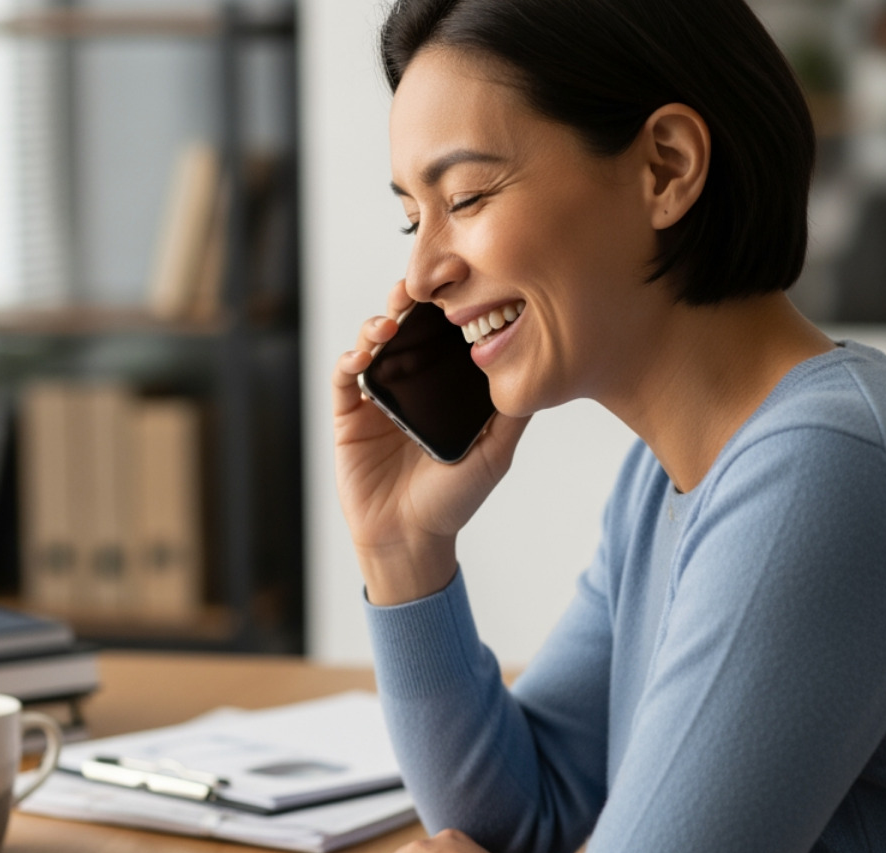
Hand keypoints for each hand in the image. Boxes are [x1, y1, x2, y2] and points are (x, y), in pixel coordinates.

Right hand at [334, 280, 528, 604]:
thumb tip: (542, 368)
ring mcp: (376, 397)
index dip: (445, 307)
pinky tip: (363, 355)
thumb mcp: (496, 452)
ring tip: (389, 323)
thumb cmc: (452, 500)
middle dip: (407, 301)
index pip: (442, 334)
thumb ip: (513, 413)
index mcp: (441, 387)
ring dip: (377, 324)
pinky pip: (343, 378)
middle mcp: (409, 384)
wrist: (410, 536)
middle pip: (405, 328)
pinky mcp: (348, 415)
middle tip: (416, 289)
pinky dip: (349, 358)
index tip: (457, 283)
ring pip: (372, 343)